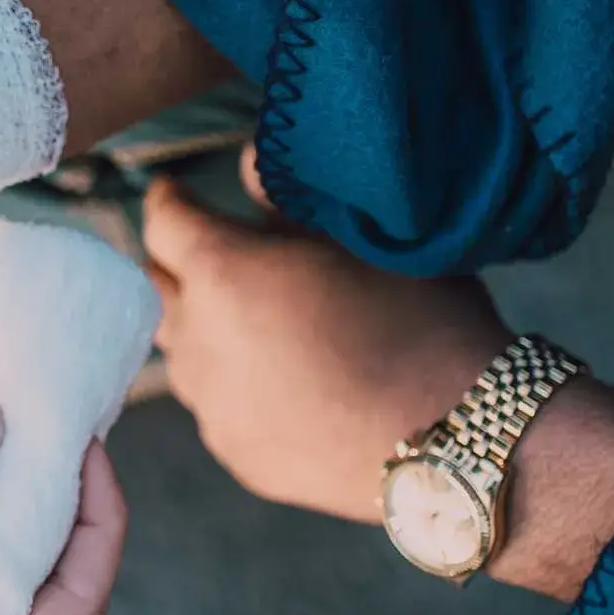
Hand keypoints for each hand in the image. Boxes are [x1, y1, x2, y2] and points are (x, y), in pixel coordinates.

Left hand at [142, 148, 511, 522]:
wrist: (454, 439)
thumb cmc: (419, 322)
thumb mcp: (362, 238)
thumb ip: (288, 199)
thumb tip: (247, 164)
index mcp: (221, 273)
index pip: (162, 223)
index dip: (169, 201)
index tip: (174, 191)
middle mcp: (197, 339)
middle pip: (159, 288)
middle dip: (179, 266)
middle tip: (215, 254)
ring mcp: (210, 403)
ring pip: (182, 349)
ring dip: (203, 326)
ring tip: (251, 319)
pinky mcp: (233, 450)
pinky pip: (215, 403)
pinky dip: (232, 382)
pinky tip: (279, 380)